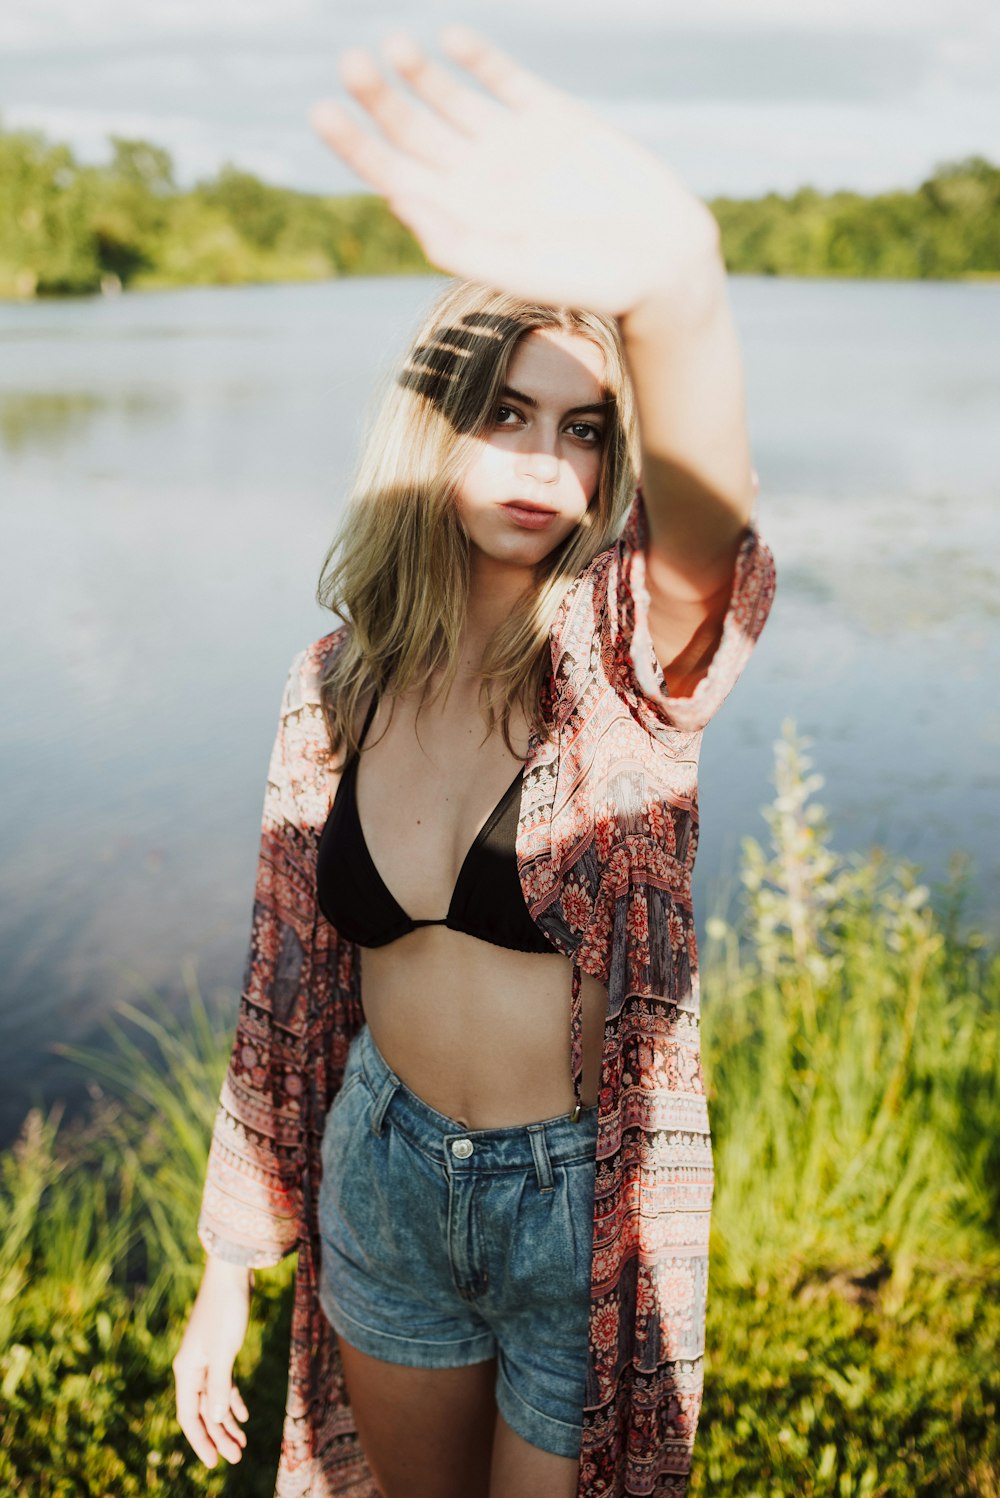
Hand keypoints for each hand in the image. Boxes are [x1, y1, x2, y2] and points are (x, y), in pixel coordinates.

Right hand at [172, 1257, 251, 1467]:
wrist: (232, 1274)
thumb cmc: (226, 1310)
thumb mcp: (224, 1350)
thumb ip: (219, 1386)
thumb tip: (215, 1420)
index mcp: (186, 1370)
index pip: (189, 1415)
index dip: (200, 1441)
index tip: (214, 1463)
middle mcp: (192, 1367)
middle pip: (202, 1411)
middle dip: (217, 1436)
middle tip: (236, 1457)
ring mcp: (205, 1359)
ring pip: (213, 1399)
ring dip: (226, 1422)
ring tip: (241, 1443)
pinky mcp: (220, 1350)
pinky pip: (222, 1384)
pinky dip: (232, 1400)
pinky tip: (242, 1415)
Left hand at [309, 26, 719, 315]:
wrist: (659, 261)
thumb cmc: (587, 280)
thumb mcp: (516, 269)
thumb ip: (457, 242)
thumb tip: (396, 203)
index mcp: (460, 219)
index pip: (393, 176)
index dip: (357, 146)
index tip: (325, 112)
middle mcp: (478, 180)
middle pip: (412, 132)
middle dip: (379, 99)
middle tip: (352, 64)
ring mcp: (513, 146)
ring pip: (450, 100)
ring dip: (419, 72)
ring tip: (393, 46)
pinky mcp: (553, 120)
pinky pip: (505, 81)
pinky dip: (478, 58)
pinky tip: (451, 39)